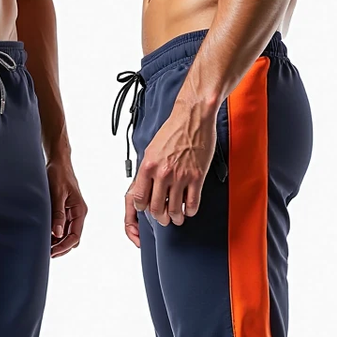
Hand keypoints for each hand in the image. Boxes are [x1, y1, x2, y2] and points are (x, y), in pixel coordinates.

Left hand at [47, 156, 86, 257]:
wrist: (58, 162)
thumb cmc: (59, 174)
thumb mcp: (57, 194)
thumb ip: (58, 214)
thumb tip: (57, 233)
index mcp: (80, 211)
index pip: (74, 236)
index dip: (64, 247)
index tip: (52, 252)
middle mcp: (77, 214)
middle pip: (72, 239)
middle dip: (61, 247)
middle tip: (47, 253)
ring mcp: (71, 213)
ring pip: (66, 234)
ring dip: (57, 242)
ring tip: (44, 246)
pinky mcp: (64, 210)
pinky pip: (61, 227)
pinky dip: (54, 233)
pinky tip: (45, 235)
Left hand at [124, 99, 216, 240]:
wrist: (193, 117)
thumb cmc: (173, 130)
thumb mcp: (151, 150)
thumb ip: (148, 170)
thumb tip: (146, 187)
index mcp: (148, 166)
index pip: (140, 199)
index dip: (143, 208)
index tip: (147, 210)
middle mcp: (163, 173)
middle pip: (156, 208)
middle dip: (160, 218)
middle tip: (164, 219)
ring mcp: (180, 176)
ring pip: (174, 209)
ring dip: (175, 218)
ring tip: (177, 218)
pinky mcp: (196, 177)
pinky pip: (192, 203)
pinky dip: (190, 211)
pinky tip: (189, 210)